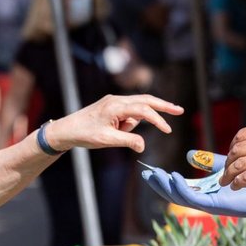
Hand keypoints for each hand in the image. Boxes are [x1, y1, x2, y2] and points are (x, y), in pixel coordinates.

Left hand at [47, 94, 182, 153]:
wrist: (66, 129)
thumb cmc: (84, 134)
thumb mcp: (107, 140)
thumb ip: (128, 141)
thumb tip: (143, 146)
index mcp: (116, 106)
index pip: (144, 110)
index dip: (158, 120)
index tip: (168, 130)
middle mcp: (116, 100)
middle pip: (146, 100)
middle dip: (163, 106)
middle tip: (180, 110)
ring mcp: (113, 102)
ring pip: (136, 108)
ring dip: (136, 122)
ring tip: (114, 134)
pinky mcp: (111, 106)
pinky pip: (127, 113)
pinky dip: (129, 122)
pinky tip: (114, 131)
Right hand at [141, 151, 245, 216]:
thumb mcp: (224, 167)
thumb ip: (207, 162)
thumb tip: (189, 154)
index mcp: (203, 193)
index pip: (177, 187)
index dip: (162, 180)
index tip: (148, 171)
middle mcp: (203, 201)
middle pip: (174, 195)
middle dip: (158, 185)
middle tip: (145, 174)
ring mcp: (208, 205)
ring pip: (180, 198)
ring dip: (166, 187)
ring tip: (156, 175)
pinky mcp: (216, 206)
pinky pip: (194, 198)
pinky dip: (182, 188)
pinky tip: (174, 177)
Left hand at [221, 124, 245, 191]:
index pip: (242, 135)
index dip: (233, 146)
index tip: (232, 155)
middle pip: (237, 150)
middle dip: (228, 162)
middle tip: (225, 172)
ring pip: (239, 164)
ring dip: (229, 175)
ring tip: (226, 182)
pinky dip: (238, 182)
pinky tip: (237, 186)